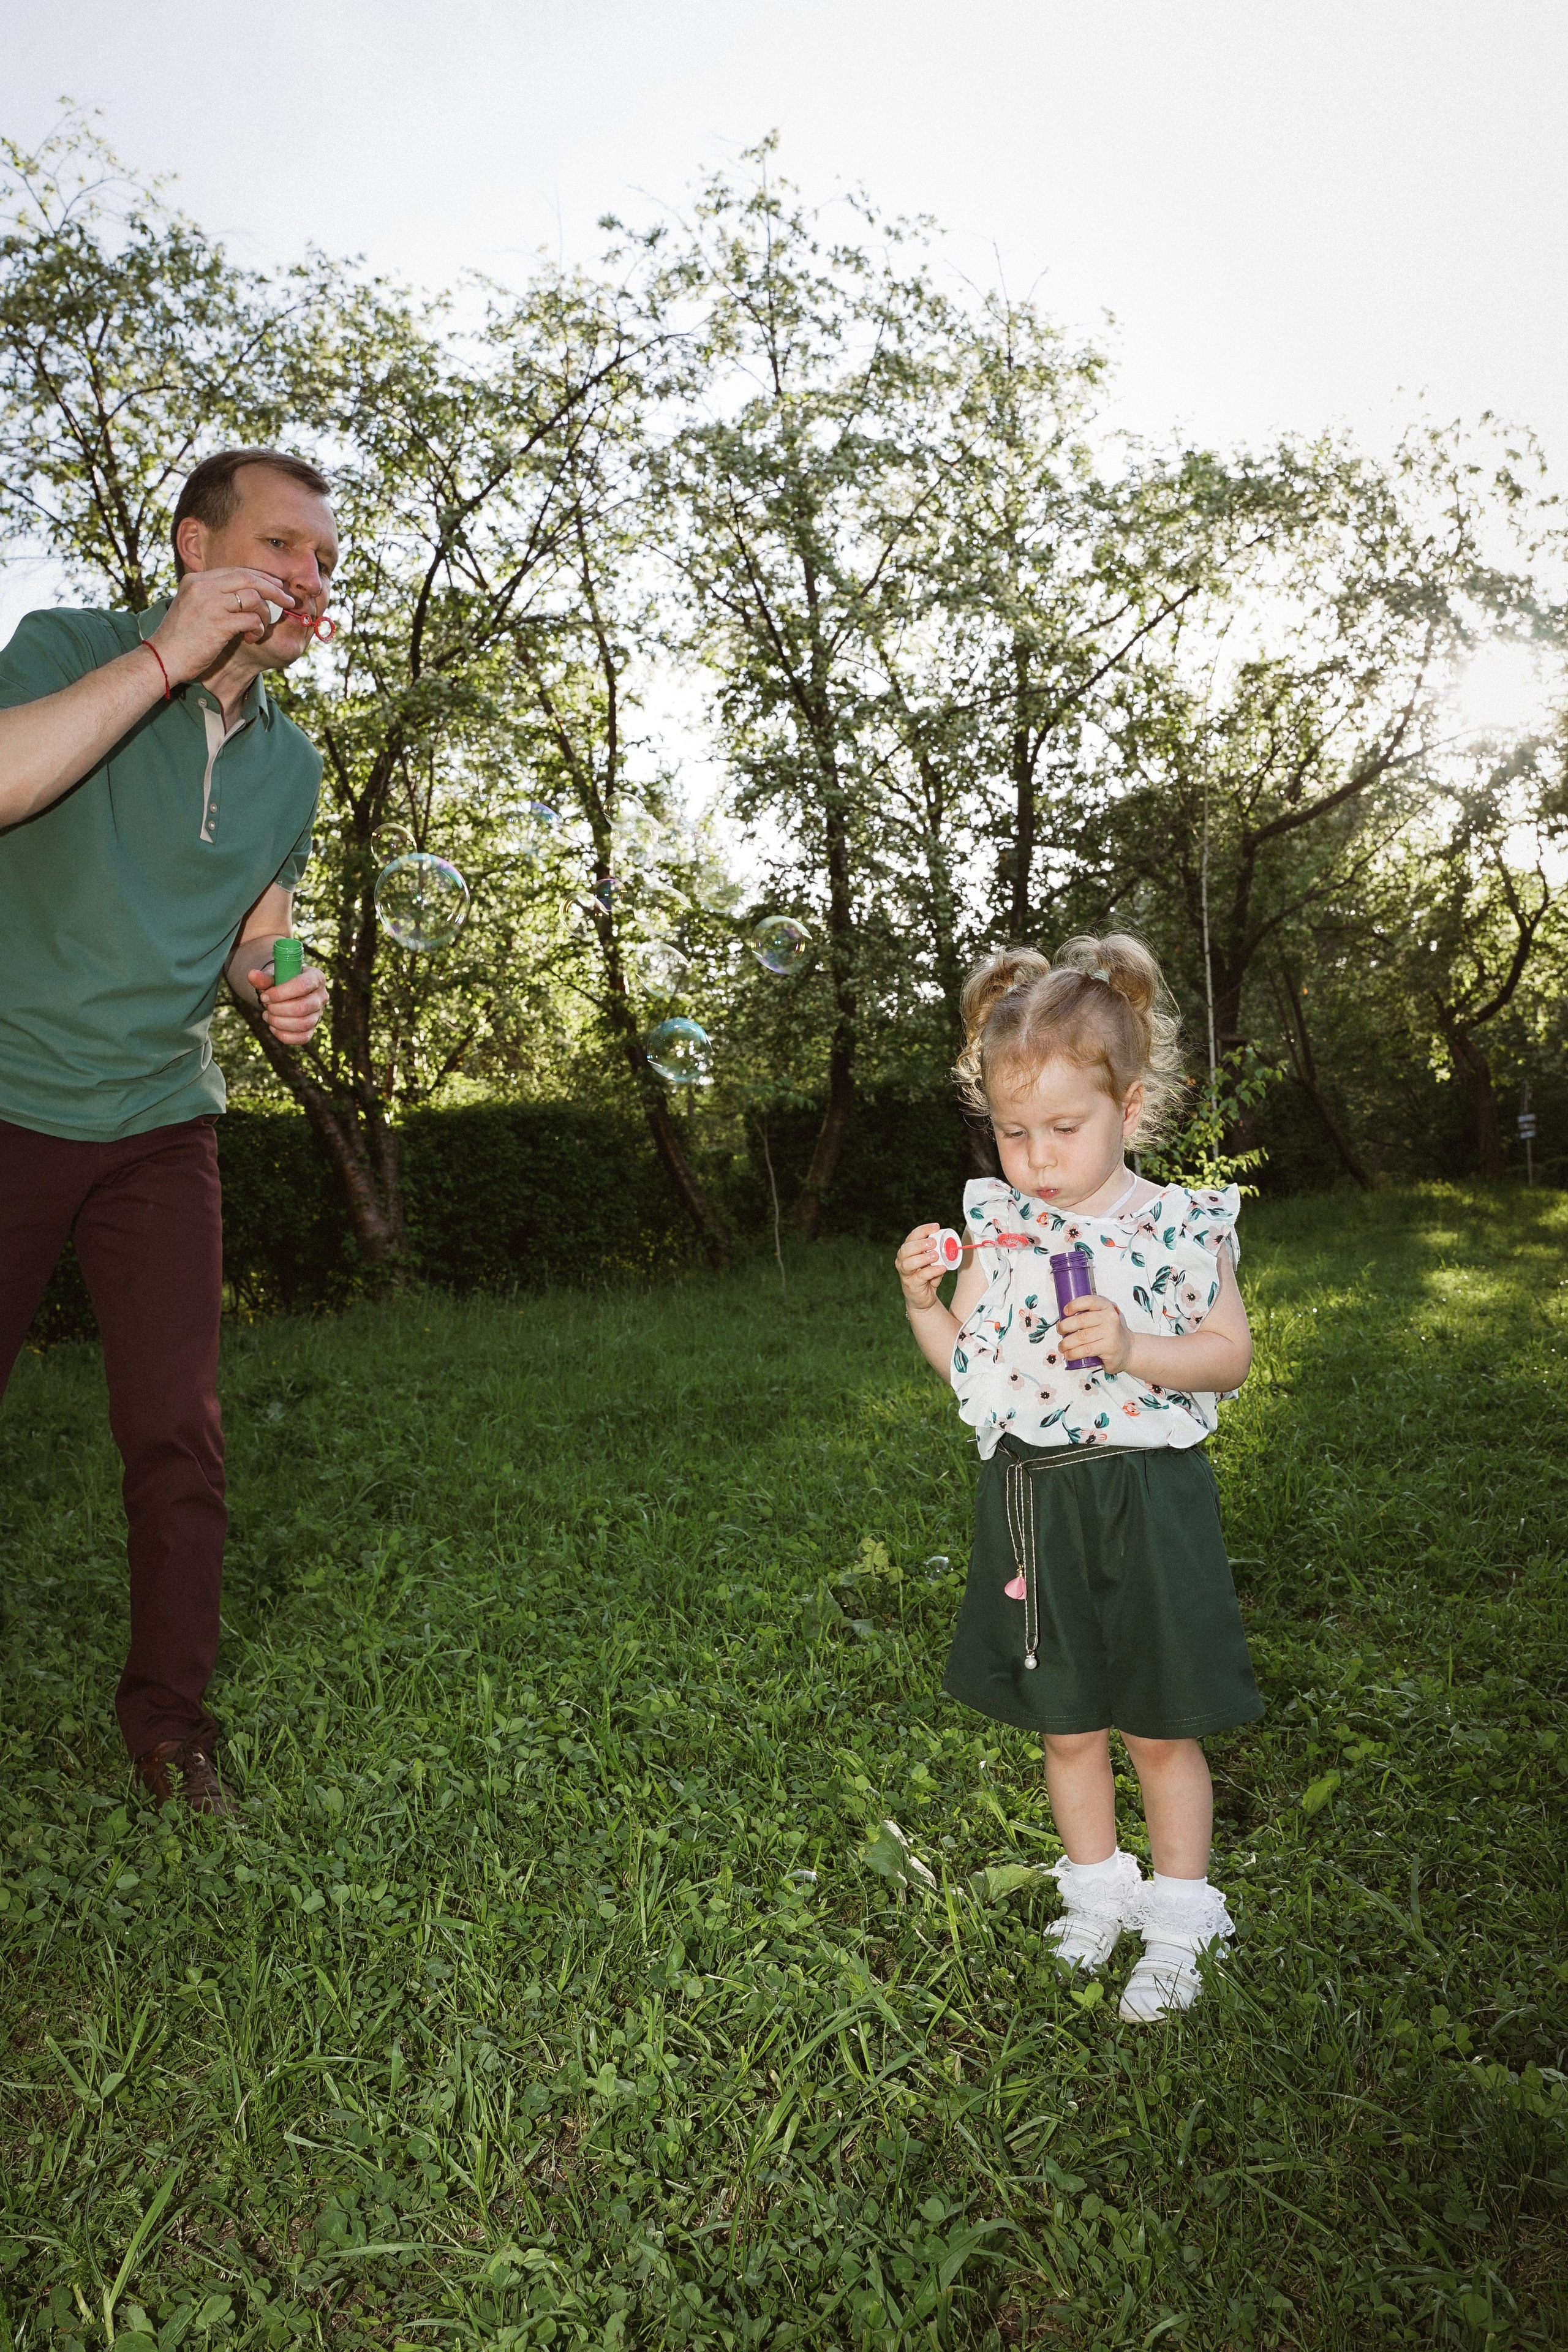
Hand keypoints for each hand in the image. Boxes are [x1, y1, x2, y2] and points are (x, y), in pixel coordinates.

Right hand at [148, 567, 306, 684]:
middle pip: (249, 578)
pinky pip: (251, 619)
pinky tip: (253, 637)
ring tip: (262, 627)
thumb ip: (214, 596)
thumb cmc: (181, 638)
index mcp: (196, 580)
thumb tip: (248, 595)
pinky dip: (259, 628)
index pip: (237, 571)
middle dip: (274, 588)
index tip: (277, 586)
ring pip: (254, 598)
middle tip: (289, 600)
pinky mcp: (218, 623)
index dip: (261, 578)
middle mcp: (203, 587)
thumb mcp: (193, 607)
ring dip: (266, 613)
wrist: (163, 658)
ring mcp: (210, 604)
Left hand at [249, 963, 327, 1046]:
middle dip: (278, 1009)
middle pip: (303, 1008)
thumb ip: (263, 978)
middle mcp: (322, 996)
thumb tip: (251, 975)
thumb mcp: (273, 976)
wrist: (286, 991)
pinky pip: (302, 1038)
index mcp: (316, 977)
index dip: (280, 993)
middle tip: (266, 1006)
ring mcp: (318, 1014)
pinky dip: (284, 1035)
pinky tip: (273, 1026)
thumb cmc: (281, 980)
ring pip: (303, 1024)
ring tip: (267, 1015)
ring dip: (279, 1022)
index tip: (264, 996)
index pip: (302, 986)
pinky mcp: (312, 1028)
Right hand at [895, 1223, 946, 1311]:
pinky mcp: (911, 1284)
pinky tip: (941, 1269)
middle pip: (906, 1249)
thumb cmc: (927, 1276)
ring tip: (936, 1256)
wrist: (923, 1299)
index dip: (923, 1230)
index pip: (912, 1237)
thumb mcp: (932, 1261)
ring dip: (923, 1257)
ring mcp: (905, 1273)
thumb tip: (951, 1243)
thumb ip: (938, 1252)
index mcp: (907, 1251)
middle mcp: (902, 1260)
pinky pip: (919, 1276)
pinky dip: (931, 1271)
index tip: (936, 1227)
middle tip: (933, 1243)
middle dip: (920, 1244)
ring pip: (909, 1263)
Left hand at [1056, 1291, 1130, 1372]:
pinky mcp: (1108, 1348)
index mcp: (1106, 1307)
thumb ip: (1088, 1314)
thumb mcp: (1103, 1318)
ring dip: (1066, 1343)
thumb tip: (1063, 1320)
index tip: (1065, 1311)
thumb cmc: (1110, 1333)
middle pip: (1081, 1320)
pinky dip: (1073, 1353)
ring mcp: (1110, 1333)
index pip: (1089, 1301)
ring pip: (1081, 1337)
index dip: (1074, 1305)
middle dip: (1065, 1326)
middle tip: (1060, 1331)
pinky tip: (1069, 1354)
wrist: (1129, 1349)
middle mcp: (1110, 1318)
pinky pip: (1086, 1350)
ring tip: (1062, 1347)